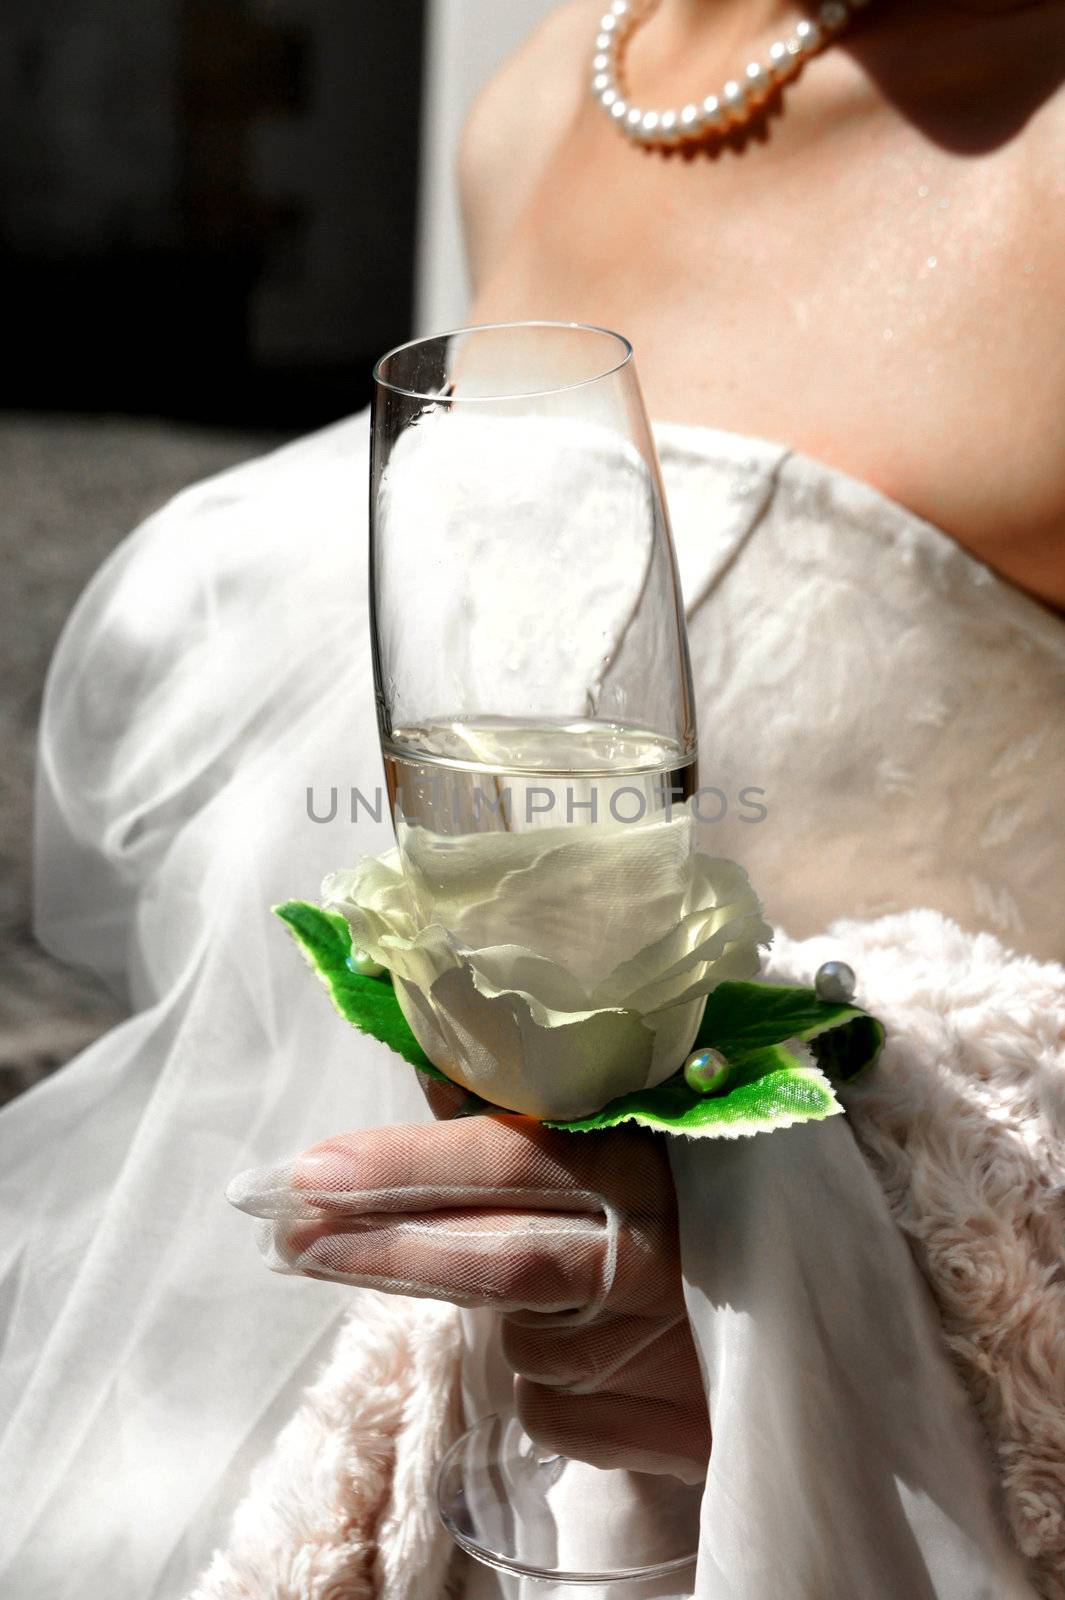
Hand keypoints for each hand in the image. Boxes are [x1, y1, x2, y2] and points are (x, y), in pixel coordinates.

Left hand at [231, 1101, 710, 1481]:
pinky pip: (547, 1400)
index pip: (511, 1161)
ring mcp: (648, 1355)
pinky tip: (602, 1350)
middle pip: (488, 1258)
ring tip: (568, 1287)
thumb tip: (432, 1063)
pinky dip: (546, 1374)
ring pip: (514, 1335)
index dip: (404, 1166)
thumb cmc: (711, 1209)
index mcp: (651, 1167)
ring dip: (499, 1311)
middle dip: (376, 1249)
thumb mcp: (646, 1139)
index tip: (312, 1171)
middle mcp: (648, 1260)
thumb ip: (540, 1111)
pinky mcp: (650, 1432)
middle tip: (290, 1235)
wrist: (828, 1332)